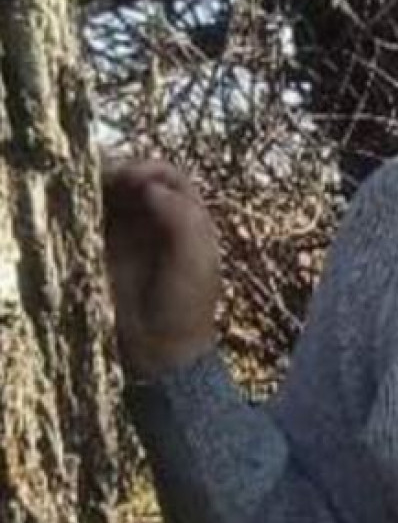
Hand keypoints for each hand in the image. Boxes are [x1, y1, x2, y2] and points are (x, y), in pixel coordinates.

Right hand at [100, 153, 221, 376]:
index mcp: (188, 219)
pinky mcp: (105, 250)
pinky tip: (77, 207)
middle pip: (137, 180)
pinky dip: (84, 207)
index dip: (150, 170)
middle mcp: (158, 221)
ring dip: (100, 186)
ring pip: (113, 195)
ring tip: (87, 189)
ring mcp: (130, 234)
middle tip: (103, 180)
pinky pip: (93, 218)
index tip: (133, 181)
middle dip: (120, 173)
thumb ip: (181, 219)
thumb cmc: (184, 309)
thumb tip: (151, 188)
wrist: (159, 352)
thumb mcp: (194, 263)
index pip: (169, 178)